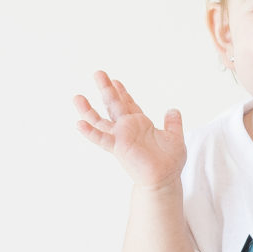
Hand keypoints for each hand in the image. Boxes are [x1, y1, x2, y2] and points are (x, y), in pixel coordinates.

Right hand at [73, 72, 187, 192]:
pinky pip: (102, 138)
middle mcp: (127, 128)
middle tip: (98, 73)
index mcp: (140, 124)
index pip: (129, 104)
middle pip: (114, 105)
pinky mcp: (118, 147)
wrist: (165, 178)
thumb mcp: (175, 137)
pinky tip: (79, 124)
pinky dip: (90, 132)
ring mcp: (121, 137)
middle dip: (106, 89)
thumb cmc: (169, 162)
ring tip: (77, 97)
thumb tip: (173, 110)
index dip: (122, 92)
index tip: (115, 80)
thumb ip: (173, 123)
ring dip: (89, 109)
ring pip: (101, 120)